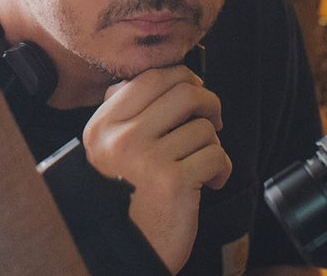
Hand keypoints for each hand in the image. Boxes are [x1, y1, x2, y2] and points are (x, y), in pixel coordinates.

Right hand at [81, 65, 230, 273]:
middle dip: (209, 103)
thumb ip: (123, 113)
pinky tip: (211, 182)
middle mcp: (122, 137)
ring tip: (203, 163)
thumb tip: (160, 79)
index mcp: (104, 125)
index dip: (183, 77)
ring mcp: (147, 159)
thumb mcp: (105, 150)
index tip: (195, 91)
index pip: (151, 77)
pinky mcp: (174, 183)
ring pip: (203, 128)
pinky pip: (216, 156)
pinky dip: (222, 169)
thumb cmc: (121, 198)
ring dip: (213, 145)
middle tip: (213, 120)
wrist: (122, 249)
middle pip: (184, 93)